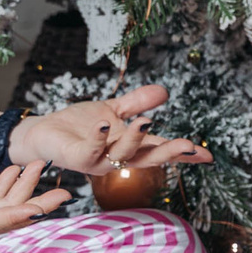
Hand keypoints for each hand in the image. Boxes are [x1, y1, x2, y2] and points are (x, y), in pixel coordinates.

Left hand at [17, 81, 214, 176]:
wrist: (44, 132)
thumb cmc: (79, 125)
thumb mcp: (113, 110)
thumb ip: (136, 103)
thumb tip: (164, 91)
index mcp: (129, 147)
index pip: (160, 149)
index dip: (183, 153)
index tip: (207, 155)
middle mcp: (116, 158)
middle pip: (147, 158)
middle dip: (168, 153)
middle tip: (188, 146)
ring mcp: (97, 161)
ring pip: (121, 155)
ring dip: (134, 140)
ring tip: (145, 122)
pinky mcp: (76, 158)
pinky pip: (89, 150)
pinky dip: (97, 137)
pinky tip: (104, 124)